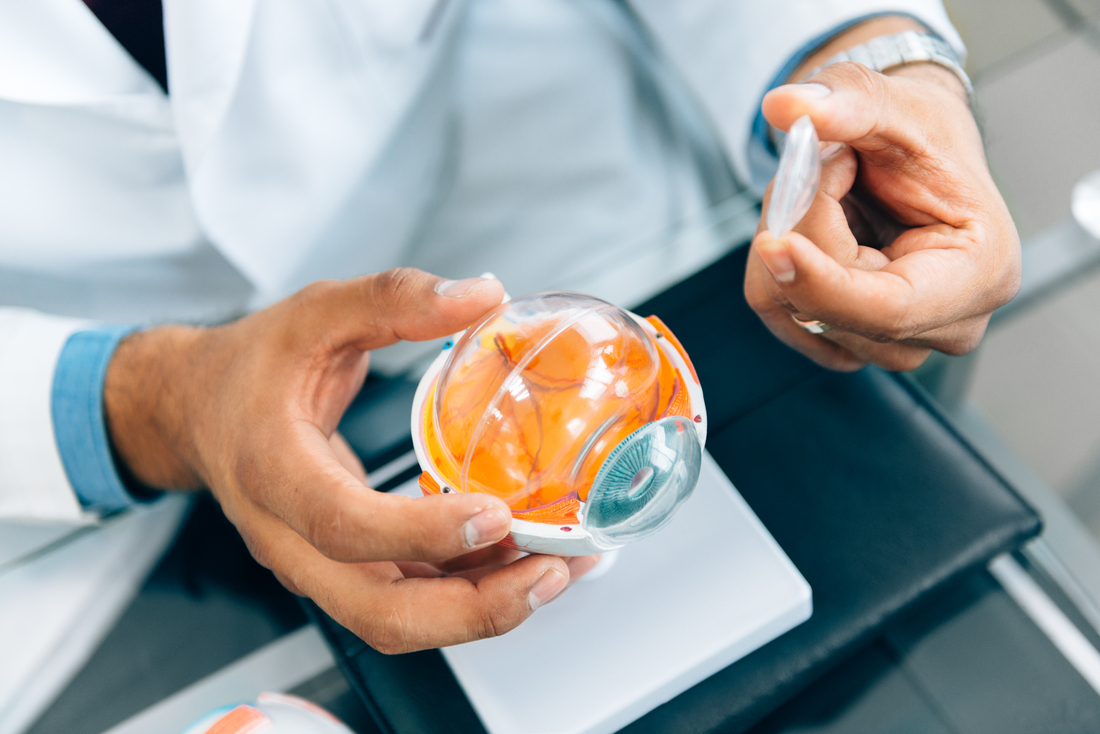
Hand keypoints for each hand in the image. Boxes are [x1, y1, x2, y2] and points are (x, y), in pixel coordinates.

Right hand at [105, 269, 598, 652]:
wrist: (194, 410)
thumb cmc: (249, 366)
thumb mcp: (315, 312)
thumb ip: (393, 298)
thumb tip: (483, 294)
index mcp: (273, 470)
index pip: (344, 526)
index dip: (421, 534)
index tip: (494, 515)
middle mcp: (289, 537)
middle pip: (379, 612)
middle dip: (473, 608)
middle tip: (549, 572)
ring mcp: (314, 563)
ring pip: (398, 619)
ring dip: (481, 609)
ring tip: (555, 569)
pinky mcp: (341, 568)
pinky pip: (406, 598)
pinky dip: (465, 591)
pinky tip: (517, 559)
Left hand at [745, 60, 1021, 371]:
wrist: (916, 156)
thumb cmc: (924, 137)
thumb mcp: (895, 103)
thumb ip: (848, 99)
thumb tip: (785, 105)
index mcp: (979, 275)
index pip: (888, 311)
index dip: (821, 282)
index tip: (773, 242)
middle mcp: (944, 325)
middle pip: (828, 302)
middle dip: (803, 224)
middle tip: (823, 158)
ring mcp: (894, 345)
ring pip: (790, 304)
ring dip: (787, 236)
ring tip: (830, 189)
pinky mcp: (845, 341)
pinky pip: (776, 306)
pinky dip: (776, 262)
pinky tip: (815, 229)